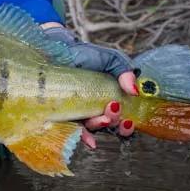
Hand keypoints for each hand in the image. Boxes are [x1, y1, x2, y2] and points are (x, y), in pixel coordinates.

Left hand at [42, 25, 136, 148]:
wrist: (56, 49)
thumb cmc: (83, 55)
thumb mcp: (109, 59)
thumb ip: (124, 70)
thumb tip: (134, 91)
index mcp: (110, 99)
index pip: (123, 120)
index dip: (128, 125)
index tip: (128, 119)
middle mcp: (96, 110)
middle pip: (110, 126)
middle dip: (115, 122)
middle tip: (112, 108)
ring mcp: (79, 113)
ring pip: (93, 129)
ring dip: (101, 125)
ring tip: (101, 117)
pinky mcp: (62, 115)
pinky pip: (73, 130)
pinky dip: (83, 136)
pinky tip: (90, 140)